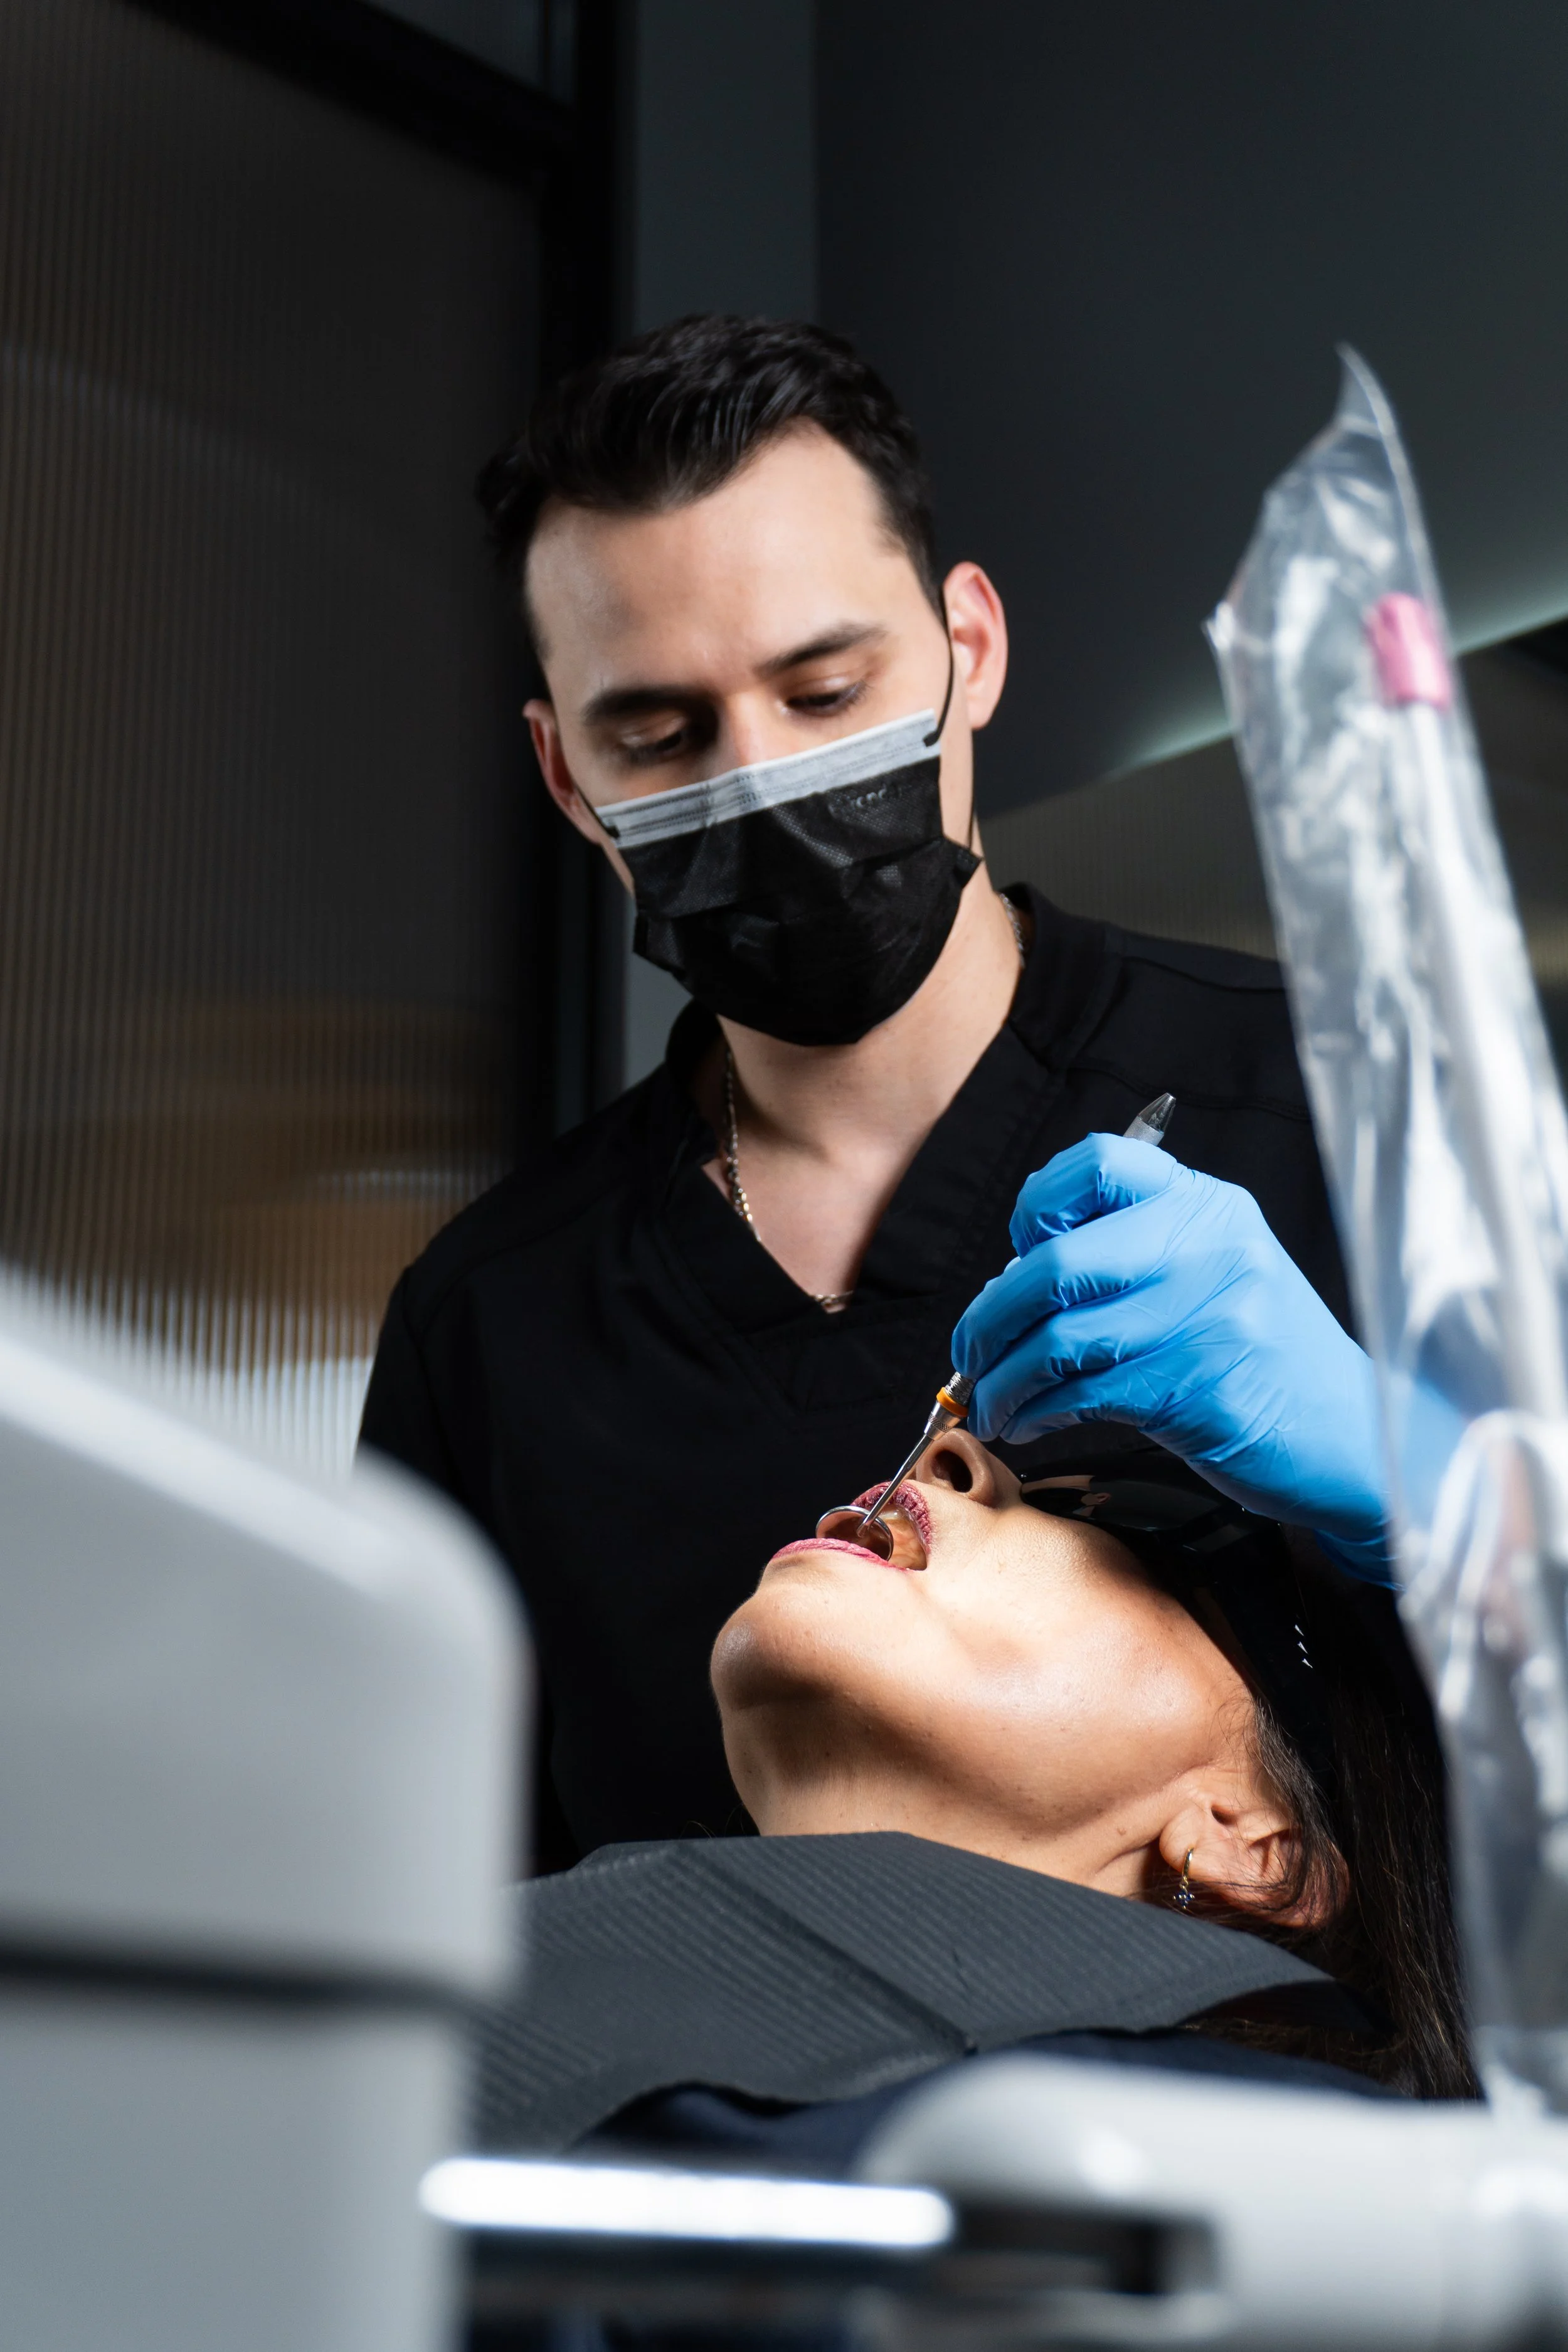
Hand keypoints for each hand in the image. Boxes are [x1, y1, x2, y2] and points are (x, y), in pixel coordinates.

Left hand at [952, 1136, 1387, 1571]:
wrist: (1354, 1434)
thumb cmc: (1262, 1358)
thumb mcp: (1215, 1273)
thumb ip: (1129, 1256)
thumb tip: (1010, 1283)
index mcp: (1206, 1204)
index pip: (1098, 1163)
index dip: (1038, 1206)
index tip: (1019, 1255)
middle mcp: (1208, 1247)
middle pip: (1057, 1262)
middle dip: (990, 1317)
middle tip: (970, 1354)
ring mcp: (1207, 1317)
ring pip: (1061, 1337)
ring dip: (1005, 1379)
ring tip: (992, 1402)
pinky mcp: (1199, 1389)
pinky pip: (1085, 1394)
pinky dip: (1039, 1411)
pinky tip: (1031, 1421)